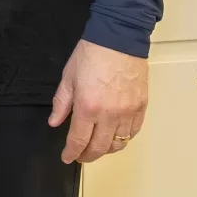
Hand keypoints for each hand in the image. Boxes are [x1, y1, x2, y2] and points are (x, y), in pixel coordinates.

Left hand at [48, 39, 147, 163]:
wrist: (119, 38)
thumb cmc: (91, 54)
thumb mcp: (68, 77)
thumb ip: (61, 103)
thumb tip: (55, 122)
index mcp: (87, 107)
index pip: (79, 140)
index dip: (72, 153)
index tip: (67, 157)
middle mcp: (109, 115)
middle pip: (100, 148)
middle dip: (88, 156)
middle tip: (81, 156)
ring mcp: (127, 112)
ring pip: (119, 143)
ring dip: (107, 150)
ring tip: (98, 148)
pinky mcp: (141, 107)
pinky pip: (134, 132)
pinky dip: (124, 139)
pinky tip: (116, 137)